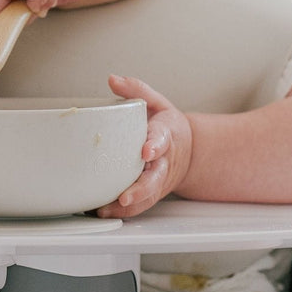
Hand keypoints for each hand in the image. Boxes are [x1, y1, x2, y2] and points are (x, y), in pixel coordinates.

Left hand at [99, 75, 192, 217]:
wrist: (188, 150)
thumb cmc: (167, 126)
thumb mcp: (156, 102)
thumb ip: (136, 90)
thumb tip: (112, 79)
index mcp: (166, 136)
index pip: (161, 140)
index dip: (154, 146)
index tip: (146, 150)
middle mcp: (164, 162)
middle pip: (155, 179)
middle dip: (141, 189)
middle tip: (125, 197)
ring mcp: (158, 181)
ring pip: (147, 197)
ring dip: (129, 206)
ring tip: (106, 209)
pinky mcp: (151, 193)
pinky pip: (139, 206)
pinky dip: (122, 212)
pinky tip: (102, 211)